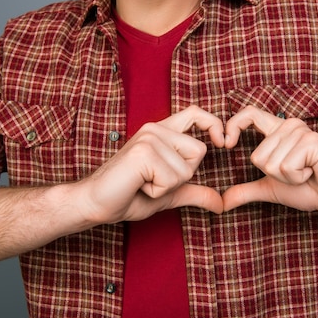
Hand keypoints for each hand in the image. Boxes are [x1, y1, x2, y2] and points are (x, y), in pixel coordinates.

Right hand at [75, 106, 224, 222]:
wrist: (94, 204)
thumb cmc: (128, 195)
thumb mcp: (169, 194)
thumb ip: (195, 192)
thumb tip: (221, 204)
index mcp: (162, 132)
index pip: (195, 113)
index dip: (214, 124)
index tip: (223, 142)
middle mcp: (155, 129)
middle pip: (199, 150)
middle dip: (183, 176)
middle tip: (153, 180)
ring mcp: (149, 138)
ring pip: (186, 169)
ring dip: (167, 187)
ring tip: (143, 183)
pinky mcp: (143, 152)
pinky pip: (172, 179)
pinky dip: (158, 191)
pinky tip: (138, 185)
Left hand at [223, 106, 317, 212]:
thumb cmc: (308, 189)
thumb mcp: (270, 189)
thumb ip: (246, 191)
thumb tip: (222, 202)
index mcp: (277, 131)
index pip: (249, 114)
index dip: (233, 125)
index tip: (227, 144)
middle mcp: (289, 126)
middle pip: (257, 156)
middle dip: (274, 175)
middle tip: (296, 173)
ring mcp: (301, 131)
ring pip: (271, 163)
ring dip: (288, 178)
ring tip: (306, 172)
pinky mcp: (312, 142)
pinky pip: (286, 166)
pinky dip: (297, 178)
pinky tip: (312, 172)